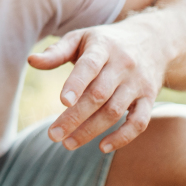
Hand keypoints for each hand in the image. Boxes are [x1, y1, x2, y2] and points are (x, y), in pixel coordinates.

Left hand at [28, 24, 166, 154]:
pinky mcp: (149, 98)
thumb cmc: (106, 42)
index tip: (62, 102)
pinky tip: (102, 147)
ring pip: (115, 111)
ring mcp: (138, 83)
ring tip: (68, 143)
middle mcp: (123, 65)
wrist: (153, 39)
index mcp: (103, 47)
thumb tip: (31, 61)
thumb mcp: (81, 38)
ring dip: (91, 130)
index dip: (77, 84)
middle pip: (99, 95)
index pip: (90, 66)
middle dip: (75, 117)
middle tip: (53, 135)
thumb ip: (56, 52)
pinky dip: (123, 137)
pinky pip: (140, 122)